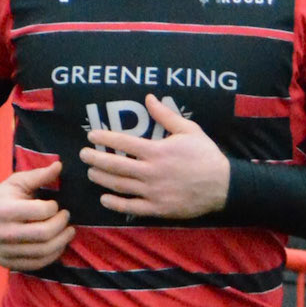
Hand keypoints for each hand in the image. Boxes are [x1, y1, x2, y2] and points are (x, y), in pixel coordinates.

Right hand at [0, 161, 73, 270]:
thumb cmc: (0, 198)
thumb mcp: (15, 182)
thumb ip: (38, 175)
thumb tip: (59, 166)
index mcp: (6, 210)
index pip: (41, 211)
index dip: (54, 208)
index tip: (56, 205)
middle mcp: (4, 233)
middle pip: (44, 234)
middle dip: (61, 225)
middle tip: (66, 218)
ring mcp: (5, 251)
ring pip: (43, 252)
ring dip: (62, 242)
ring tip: (68, 232)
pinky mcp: (8, 263)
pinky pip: (36, 264)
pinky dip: (52, 256)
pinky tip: (58, 246)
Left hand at [80, 95, 229, 218]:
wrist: (223, 186)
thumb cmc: (205, 155)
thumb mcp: (189, 130)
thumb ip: (165, 115)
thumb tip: (148, 97)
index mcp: (157, 151)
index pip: (123, 143)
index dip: (104, 138)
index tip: (91, 135)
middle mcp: (151, 172)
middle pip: (115, 165)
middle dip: (95, 159)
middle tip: (82, 155)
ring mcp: (153, 192)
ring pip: (119, 185)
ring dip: (102, 178)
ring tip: (91, 172)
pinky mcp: (157, 208)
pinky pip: (131, 207)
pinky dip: (115, 204)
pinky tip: (104, 199)